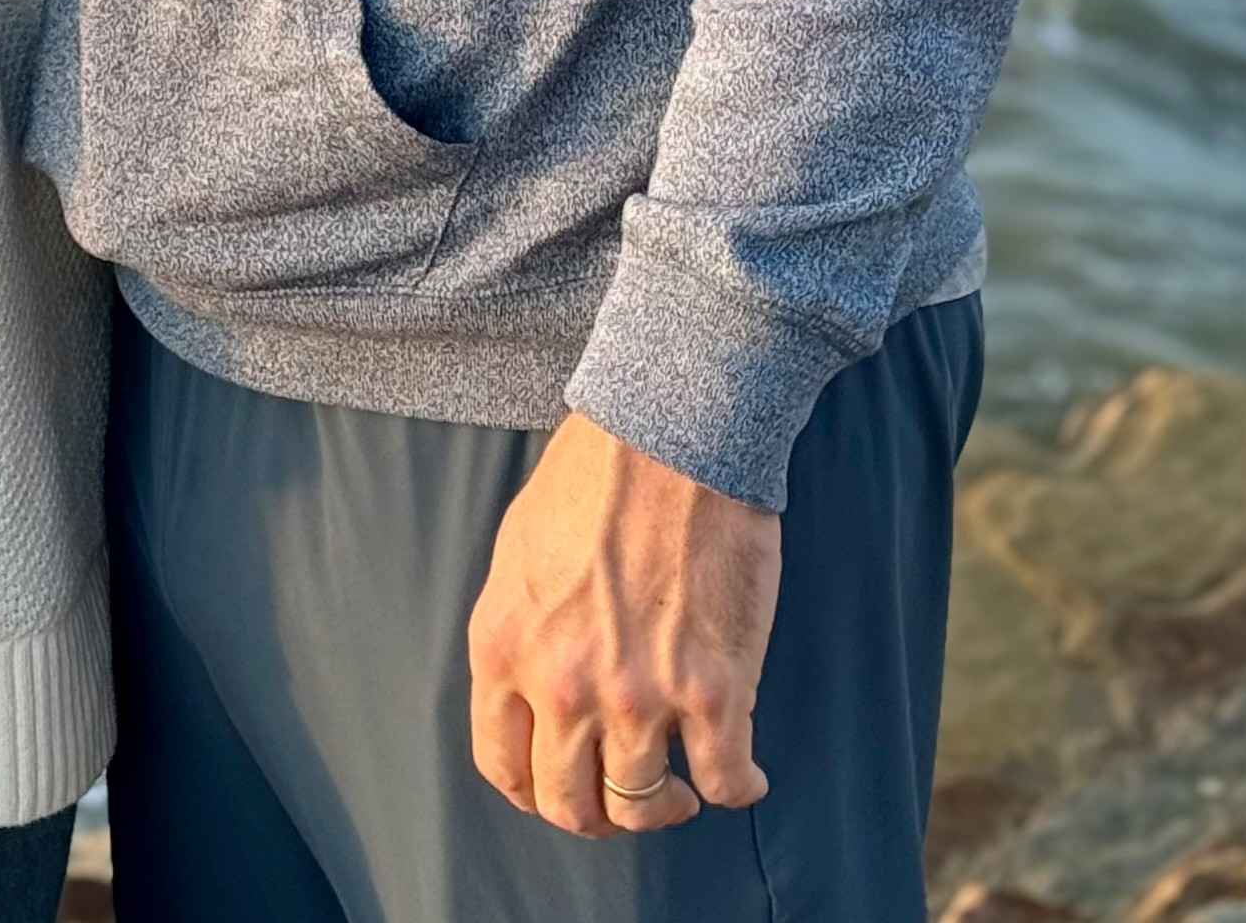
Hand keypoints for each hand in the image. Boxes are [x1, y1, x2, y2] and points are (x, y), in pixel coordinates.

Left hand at [467, 410, 780, 837]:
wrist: (673, 432)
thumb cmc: (596, 475)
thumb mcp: (517, 552)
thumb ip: (520, 632)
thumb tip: (534, 689)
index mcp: (504, 648)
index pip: (503, 765)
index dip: (535, 791)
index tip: (562, 787)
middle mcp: (563, 687)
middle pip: (571, 803)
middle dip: (597, 813)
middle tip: (622, 798)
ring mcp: (639, 696)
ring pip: (643, 805)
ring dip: (663, 806)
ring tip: (680, 787)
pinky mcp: (713, 690)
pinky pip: (724, 780)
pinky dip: (735, 788)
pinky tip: (742, 776)